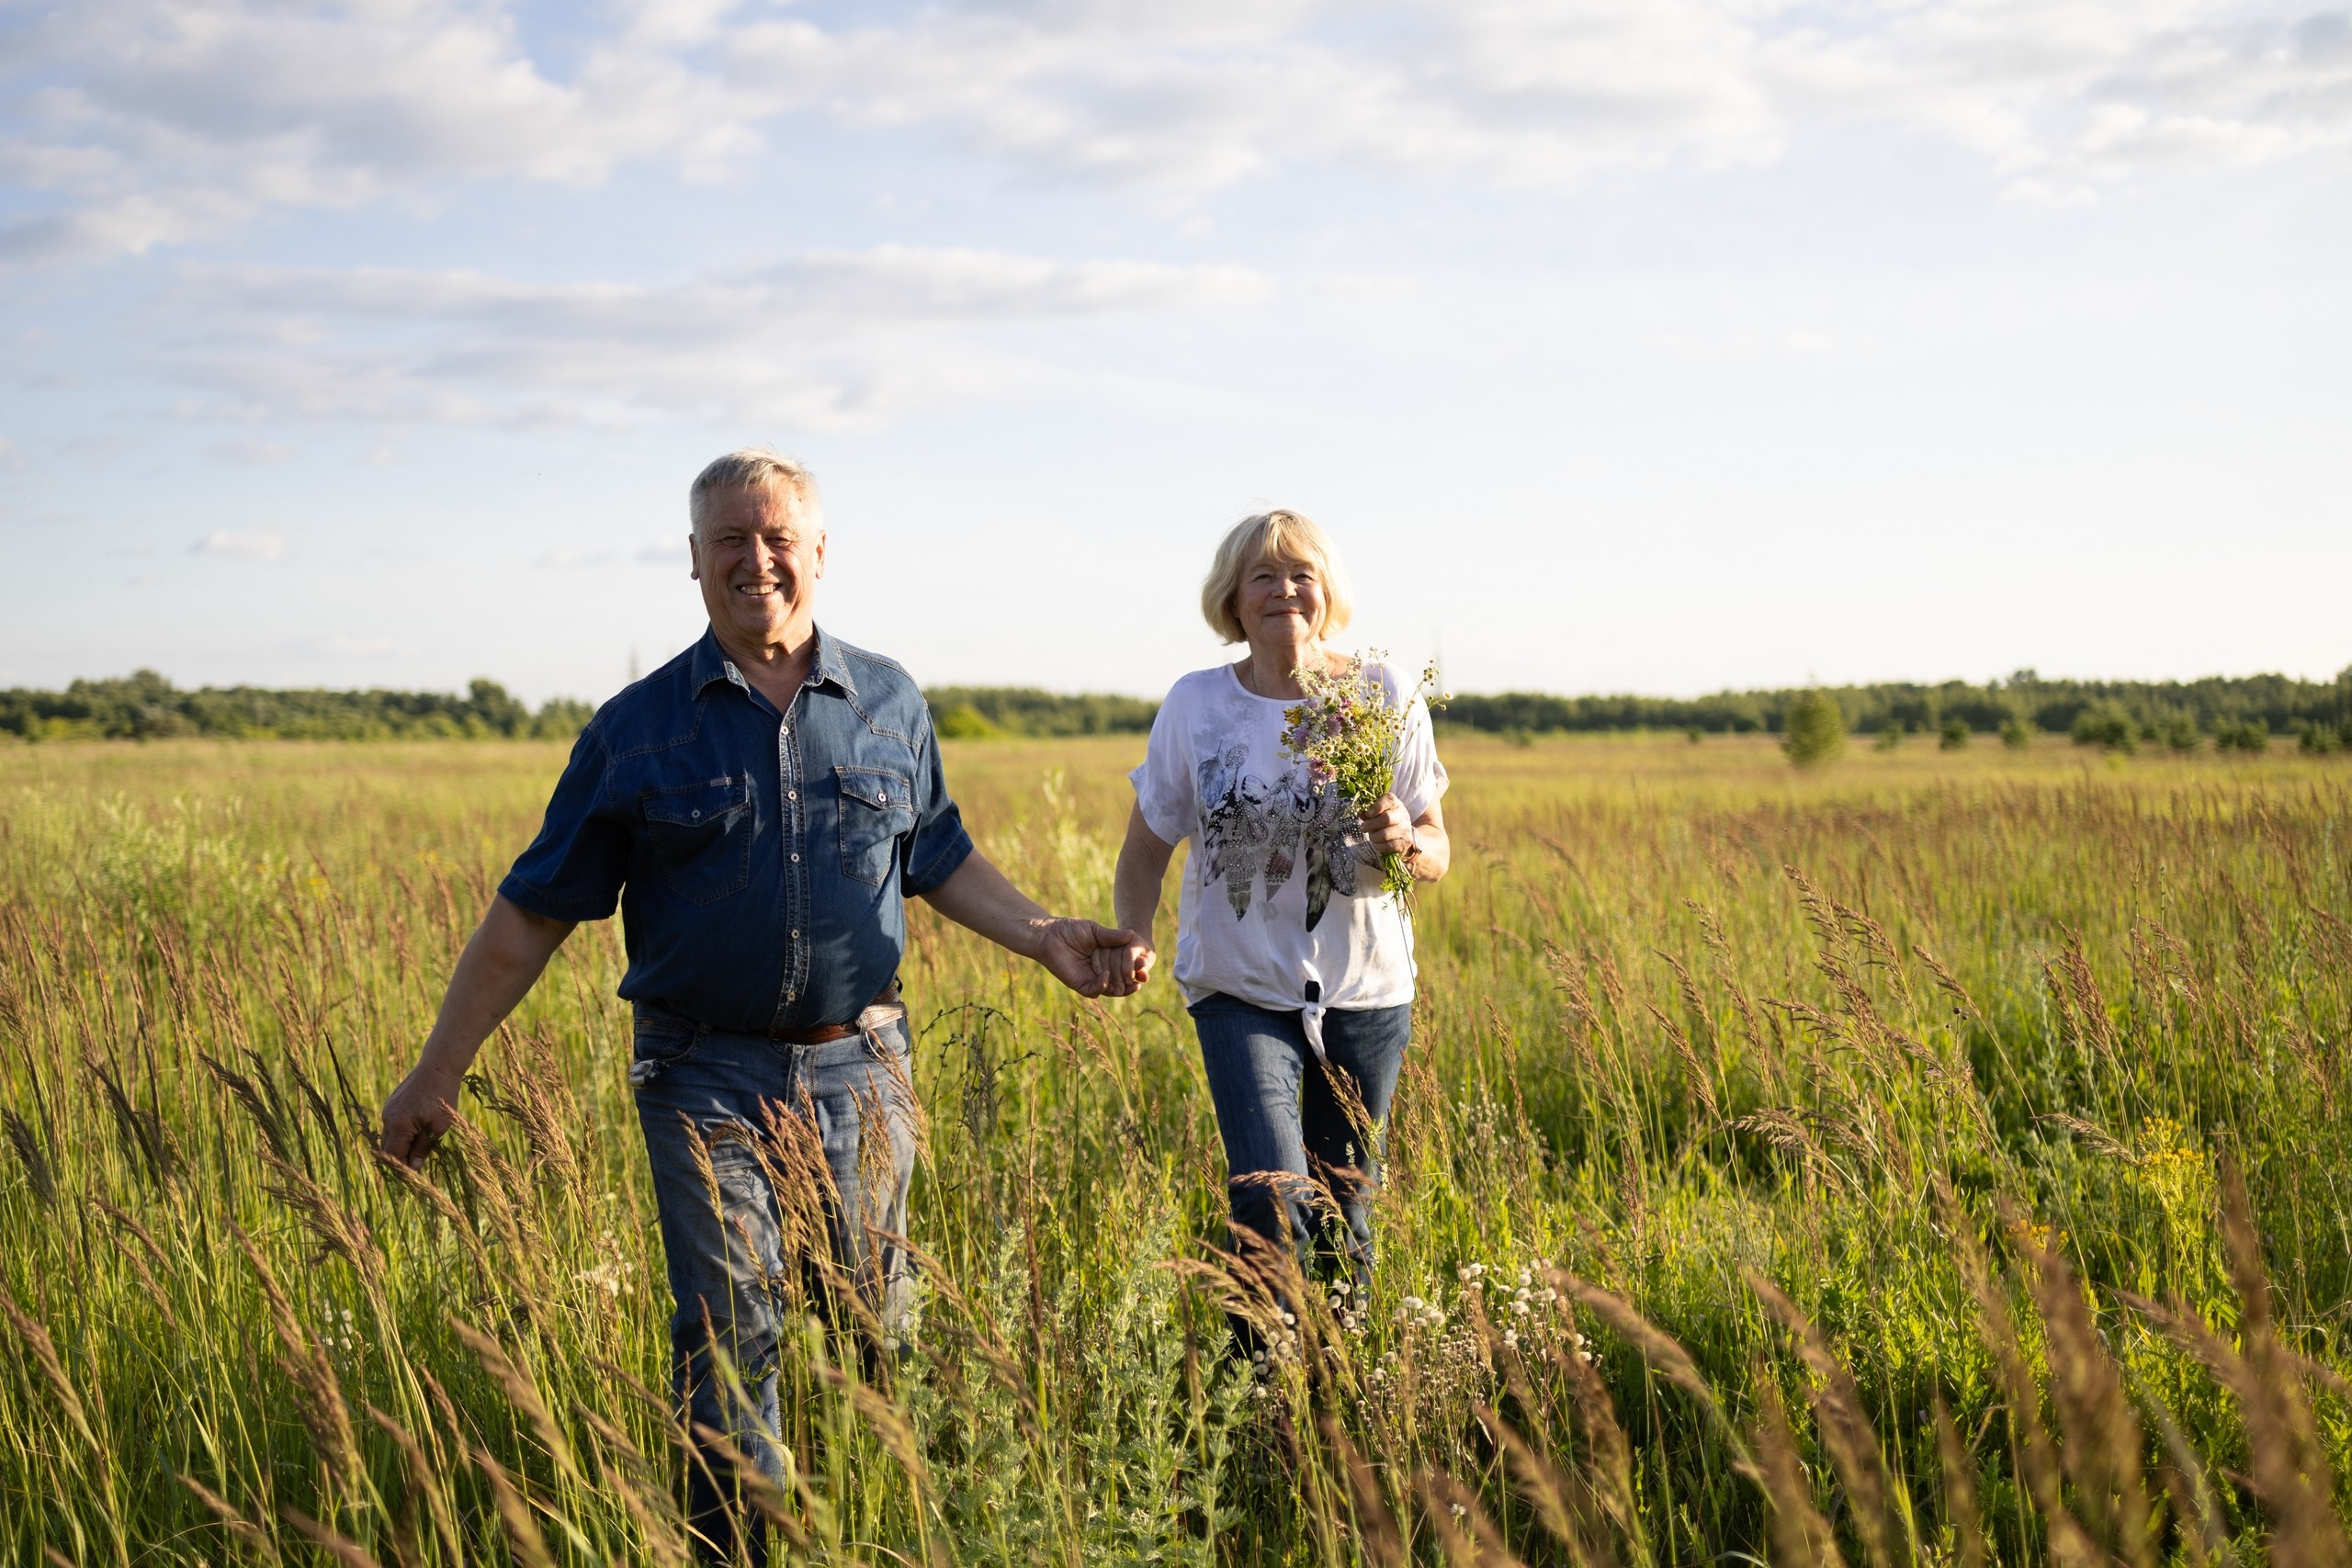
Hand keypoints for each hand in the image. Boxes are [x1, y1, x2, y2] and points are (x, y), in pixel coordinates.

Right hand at [379, 1061, 464, 1168]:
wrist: (439, 1067)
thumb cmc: (442, 1098)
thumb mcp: (438, 1126)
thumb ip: (424, 1148)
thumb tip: (413, 1167)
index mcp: (399, 1125)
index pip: (394, 1156)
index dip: (402, 1169)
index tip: (412, 1178)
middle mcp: (388, 1118)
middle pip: (388, 1148)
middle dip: (399, 1159)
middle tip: (414, 1168)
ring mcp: (388, 1109)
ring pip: (390, 1136)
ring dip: (401, 1145)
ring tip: (418, 1150)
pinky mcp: (392, 1103)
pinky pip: (393, 1124)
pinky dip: (402, 1133)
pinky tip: (416, 1133)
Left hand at [1033, 917, 1148, 997]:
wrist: (1049, 935)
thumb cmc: (1071, 929)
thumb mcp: (1095, 931)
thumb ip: (1112, 936)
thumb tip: (1133, 935)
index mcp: (1107, 958)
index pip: (1125, 966)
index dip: (1135, 966)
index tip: (1145, 962)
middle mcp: (1101, 970)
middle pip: (1121, 980)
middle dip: (1133, 979)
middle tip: (1143, 975)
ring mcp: (1091, 978)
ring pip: (1110, 989)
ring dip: (1121, 987)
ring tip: (1131, 981)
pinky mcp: (1080, 984)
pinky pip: (1094, 990)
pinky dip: (1102, 985)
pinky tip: (1106, 975)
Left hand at [1359, 793, 1414, 859]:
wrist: (1404, 834)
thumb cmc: (1387, 821)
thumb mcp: (1379, 812)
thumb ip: (1369, 812)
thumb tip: (1360, 812)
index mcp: (1395, 804)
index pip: (1389, 800)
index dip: (1376, 806)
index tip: (1368, 813)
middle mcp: (1402, 815)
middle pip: (1386, 818)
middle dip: (1370, 824)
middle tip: (1363, 828)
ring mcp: (1404, 830)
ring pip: (1384, 835)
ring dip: (1373, 836)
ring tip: (1372, 835)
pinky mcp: (1404, 843)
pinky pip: (1387, 846)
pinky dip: (1378, 846)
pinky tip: (1377, 843)